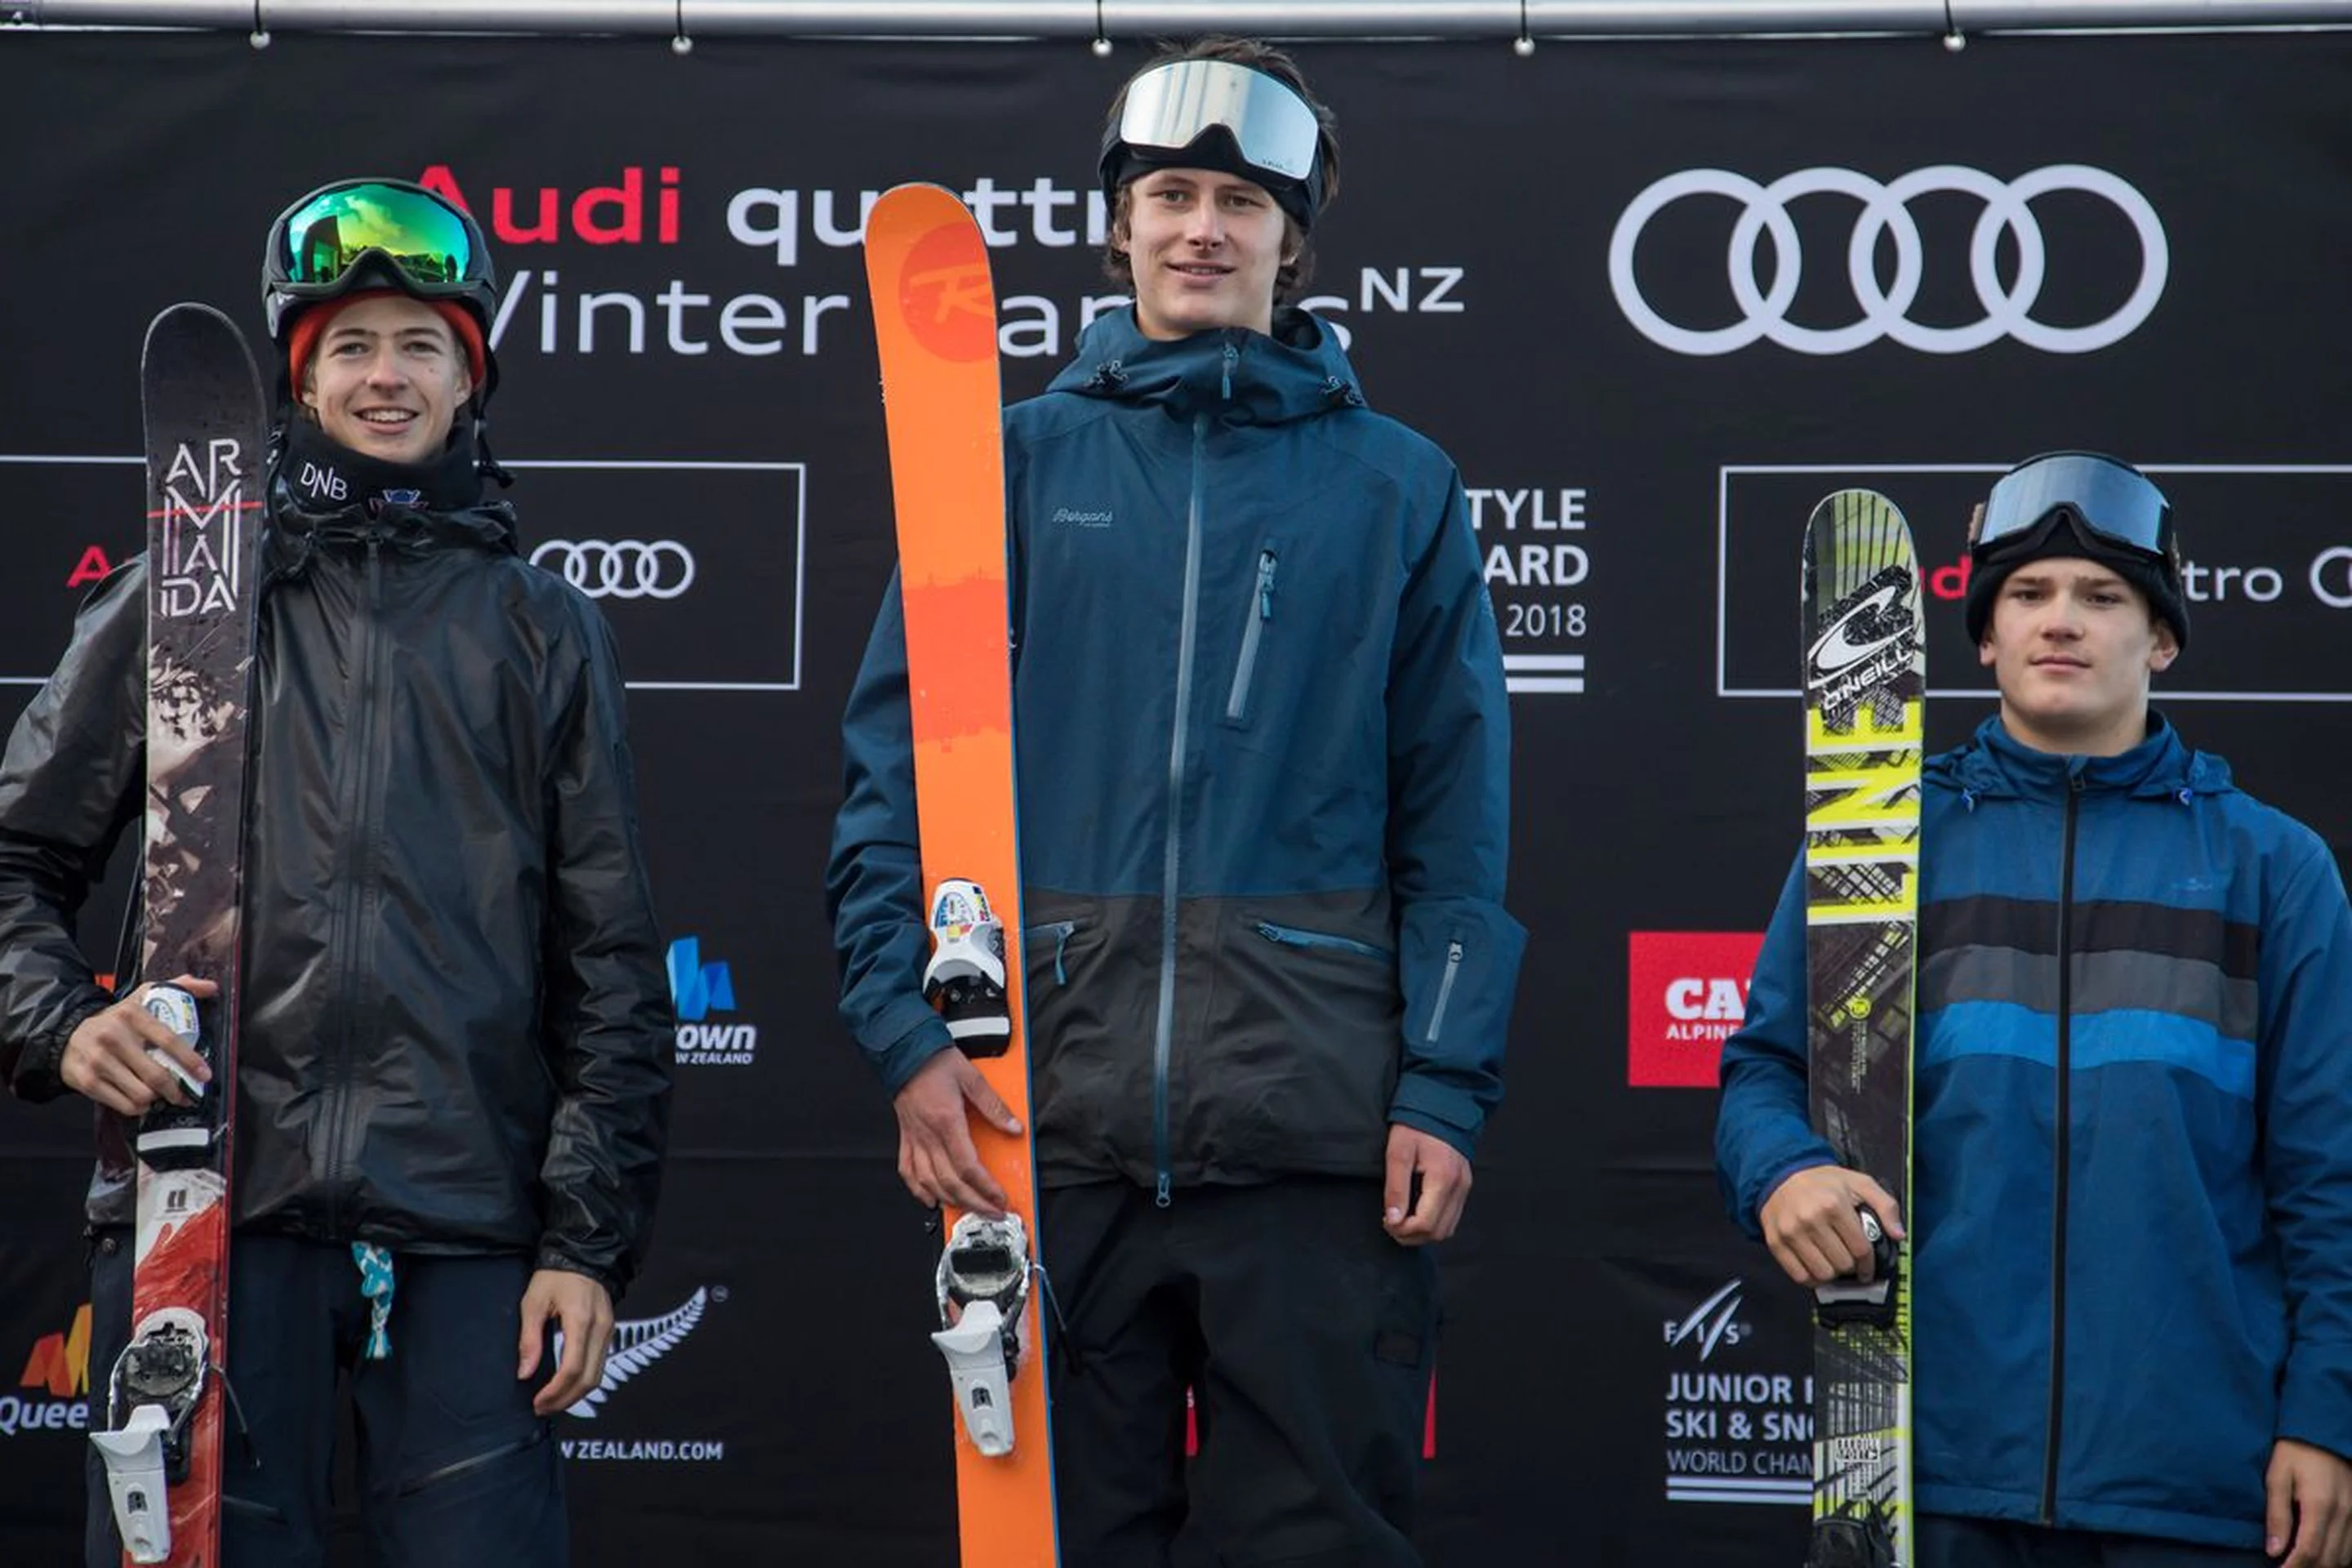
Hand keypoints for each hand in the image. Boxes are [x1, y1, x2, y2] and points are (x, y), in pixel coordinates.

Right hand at [59, 977, 216, 1115]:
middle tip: (186, 1094)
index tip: (204, 1074)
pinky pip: (124, 1105)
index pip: (168, 1040)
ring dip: (157, 1099)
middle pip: (156, 1075)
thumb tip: (211, 987)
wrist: (67, 1033)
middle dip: (177, 1090)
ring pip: (142, 1094)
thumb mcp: (143, 997)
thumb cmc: (114, 1020)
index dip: (190, 1060)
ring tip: (160, 1094)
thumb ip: (179, 988)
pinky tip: (140, 1100)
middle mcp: (113, 1037)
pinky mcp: (88, 1081)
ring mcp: (99, 1061)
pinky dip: (138, 1107)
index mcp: (132, 1015)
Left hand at [519, 1268, 614, 1417]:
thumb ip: (530, 1339)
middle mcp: (600, 1329)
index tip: (538, 1401)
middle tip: (542, 1407)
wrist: (582, 1256)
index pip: (572, 1368)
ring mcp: (608, 1331)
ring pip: (597, 1376)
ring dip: (575, 1395)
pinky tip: (567, 1385)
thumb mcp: (534, 1302)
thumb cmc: (556, 1276)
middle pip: (589, 1379)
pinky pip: (600, 1365)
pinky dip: (583, 1381)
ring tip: (552, 1401)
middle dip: (565, 1400)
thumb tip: (525, 1372)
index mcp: (581, 1320)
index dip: (555, 1391)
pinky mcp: (609, 1332)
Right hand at [892, 1049, 1020, 1217]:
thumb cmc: (934, 1061)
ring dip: (951, 1201)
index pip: (969, 1167)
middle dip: (974, 1203)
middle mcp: (929, 1135)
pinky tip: (930, 1199)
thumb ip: (994, 1107)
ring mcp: (915, 1139)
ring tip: (968, 1209)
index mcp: (947, 1122)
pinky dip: (918, 1190)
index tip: (999, 1198)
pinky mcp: (906, 1138)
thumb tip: (1014, 1127)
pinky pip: (908, 1171)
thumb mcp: (973, 1078)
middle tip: (991, 1212)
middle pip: (951, 1182)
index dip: (986, 1188)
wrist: (904, 1051)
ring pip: (930, 1182)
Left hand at [1382, 1124, 1471, 1245]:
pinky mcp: (1464, 1185)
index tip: (1386, 1221)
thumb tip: (1393, 1219)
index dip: (1403, 1230)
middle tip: (1391, 1224)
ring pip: (1448, 1228)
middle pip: (1439, 1232)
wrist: (1441, 1104)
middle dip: (1413, 1236)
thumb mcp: (1398, 1153)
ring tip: (1402, 1220)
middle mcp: (1459, 1187)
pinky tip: (1416, 1211)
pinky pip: (1452, 1216)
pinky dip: (1434, 1222)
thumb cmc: (1416, 1125)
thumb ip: (1395, 1189)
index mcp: (1442, 1179)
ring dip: (1424, 1232)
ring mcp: (1464, 1187)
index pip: (1426, 1224)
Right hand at [1758, 1164, 1904, 1287]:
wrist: (1780, 1174)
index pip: (1860, 1249)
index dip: (1869, 1263)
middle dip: (1850, 1265)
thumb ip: (1885, 1205)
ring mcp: (1791, 1233)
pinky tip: (1816, 1267)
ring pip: (1822, 1274)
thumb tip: (1899, 1234)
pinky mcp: (1776, 1243)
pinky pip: (1799, 1276)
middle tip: (1848, 1258)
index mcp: (1834, 1204)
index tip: (1867, 1267)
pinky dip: (1811, 1278)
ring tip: (1832, 1262)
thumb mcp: (1860, 1183)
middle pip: (1842, 1264)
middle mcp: (1810, 1219)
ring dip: (1832, 1273)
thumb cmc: (1823, 1181)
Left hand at [2267, 1437, 2351, 1566]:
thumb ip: (2276, 1514)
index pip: (2308, 1551)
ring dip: (2323, 1565)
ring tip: (2301, 1564)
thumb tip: (2273, 1551)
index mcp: (2319, 1504)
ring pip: (2344, 1558)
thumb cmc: (2295, 1452)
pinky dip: (2339, 1558)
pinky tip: (2322, 1556)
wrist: (2325, 1433)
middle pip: (2328, 1559)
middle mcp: (2344, 1514)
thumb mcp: (2277, 1476)